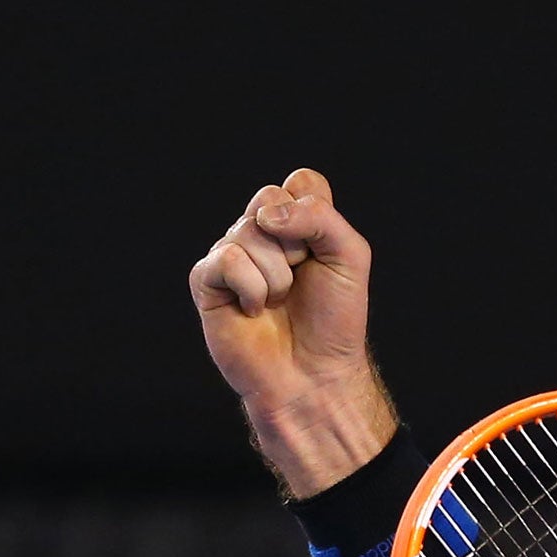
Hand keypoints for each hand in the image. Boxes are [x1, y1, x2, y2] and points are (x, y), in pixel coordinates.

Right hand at [188, 168, 394, 494]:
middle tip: (301, 278)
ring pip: (248, 230)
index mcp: (298, 223)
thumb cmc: (334, 320)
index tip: (322, 249)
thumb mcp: (349, 257)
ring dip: (277, 274)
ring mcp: (233, 256)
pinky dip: (251, 287)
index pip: (301, 182)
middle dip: (296, 243)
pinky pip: (226, 259)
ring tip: (279, 301)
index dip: (314, 210)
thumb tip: (265, 215)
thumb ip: (320, 217)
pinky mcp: (207, 281)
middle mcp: (263, 234)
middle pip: (269, 199)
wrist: (313, 374)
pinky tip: (254, 310)